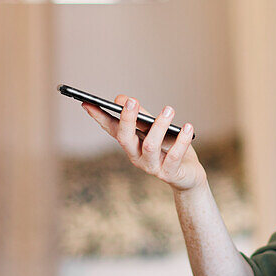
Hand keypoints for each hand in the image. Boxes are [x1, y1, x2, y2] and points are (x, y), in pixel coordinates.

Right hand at [83, 95, 204, 191]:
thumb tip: (125, 99)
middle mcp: (137, 156)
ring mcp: (152, 166)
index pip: (111, 129)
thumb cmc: (170, 148)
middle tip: (132, 100)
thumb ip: (142, 116)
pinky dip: (182, 140)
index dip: (99, 118)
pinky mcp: (169, 173)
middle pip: (125, 139)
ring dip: (159, 126)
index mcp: (131, 144)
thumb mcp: (156, 130)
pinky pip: (174, 156)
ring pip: (151, 146)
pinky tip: (188, 127)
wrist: (188, 176)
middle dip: (127, 119)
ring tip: (169, 109)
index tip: (87, 103)